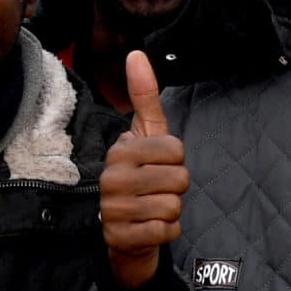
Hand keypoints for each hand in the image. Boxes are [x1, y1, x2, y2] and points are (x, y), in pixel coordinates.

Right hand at [99, 51, 188, 290]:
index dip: (177, 161)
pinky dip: (166, 233)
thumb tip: (136, 53)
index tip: (158, 167)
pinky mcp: (120, 238)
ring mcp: (113, 210)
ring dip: (172, 212)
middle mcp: (111, 178)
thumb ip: (144, 96)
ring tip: (152, 210)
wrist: (125, 235)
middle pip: (179, 179)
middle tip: (156, 192)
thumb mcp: (145, 136)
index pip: (176, 150)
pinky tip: (150, 229)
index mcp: (120, 151)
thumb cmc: (142, 178)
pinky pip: (166, 231)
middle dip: (176, 189)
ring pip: (174, 206)